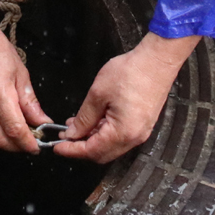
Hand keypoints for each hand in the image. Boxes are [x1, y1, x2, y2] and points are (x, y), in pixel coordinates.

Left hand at [52, 33, 200, 163]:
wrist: (157, 61)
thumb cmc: (132, 72)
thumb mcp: (98, 94)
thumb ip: (84, 118)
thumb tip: (73, 133)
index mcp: (123, 132)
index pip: (92, 151)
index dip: (72, 151)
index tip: (58, 147)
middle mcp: (134, 138)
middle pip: (102, 154)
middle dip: (81, 148)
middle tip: (64, 139)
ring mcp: (140, 132)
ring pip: (110, 146)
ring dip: (92, 139)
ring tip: (75, 126)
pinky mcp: (142, 124)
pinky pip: (120, 137)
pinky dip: (103, 133)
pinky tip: (93, 121)